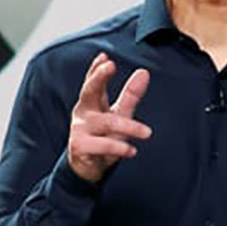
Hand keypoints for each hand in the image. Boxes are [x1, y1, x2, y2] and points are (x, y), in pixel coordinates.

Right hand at [67, 52, 152, 183]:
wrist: (87, 168)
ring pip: (106, 122)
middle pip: (89, 90)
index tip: (105, 57)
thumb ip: (130, 95)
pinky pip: (102, 144)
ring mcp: (79, 129)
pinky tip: (132, 151)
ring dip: (129, 127)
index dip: (97, 68)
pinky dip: (118, 147)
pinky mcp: (80, 146)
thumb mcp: (119, 114)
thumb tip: (144, 72)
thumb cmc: (103, 136)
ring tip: (147, 133)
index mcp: (91, 102)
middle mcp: (83, 112)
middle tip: (110, 65)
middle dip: (99, 77)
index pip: (93, 81)